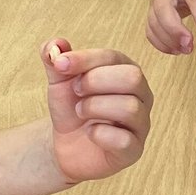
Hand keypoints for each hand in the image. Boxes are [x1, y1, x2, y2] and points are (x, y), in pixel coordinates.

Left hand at [42, 41, 153, 183]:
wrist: (65, 144)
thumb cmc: (71, 107)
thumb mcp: (59, 80)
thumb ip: (55, 58)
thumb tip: (55, 44)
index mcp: (126, 71)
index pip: (113, 57)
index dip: (85, 59)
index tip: (59, 65)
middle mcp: (141, 95)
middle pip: (133, 77)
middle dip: (96, 82)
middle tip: (76, 91)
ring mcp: (140, 123)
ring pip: (130, 107)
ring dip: (95, 107)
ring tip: (80, 111)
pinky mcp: (133, 150)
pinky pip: (124, 140)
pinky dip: (99, 134)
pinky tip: (90, 133)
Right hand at [147, 0, 195, 54]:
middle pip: (163, 9)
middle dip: (174, 30)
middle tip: (189, 46)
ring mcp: (154, 0)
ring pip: (154, 22)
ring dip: (168, 40)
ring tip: (186, 50)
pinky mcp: (151, 12)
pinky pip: (150, 30)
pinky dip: (160, 43)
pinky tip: (175, 49)